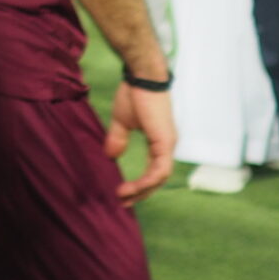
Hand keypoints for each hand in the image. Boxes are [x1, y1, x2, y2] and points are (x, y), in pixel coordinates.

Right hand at [103, 77, 176, 203]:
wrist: (142, 77)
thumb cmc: (134, 93)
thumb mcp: (122, 121)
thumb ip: (118, 139)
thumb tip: (111, 156)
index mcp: (159, 141)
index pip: (153, 170)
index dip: (140, 184)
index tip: (124, 192)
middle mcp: (167, 146)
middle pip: (158, 179)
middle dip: (141, 193)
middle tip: (123, 202)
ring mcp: (168, 145)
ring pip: (160, 178)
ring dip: (143, 190)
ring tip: (124, 196)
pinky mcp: (165, 142)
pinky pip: (160, 170)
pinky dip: (148, 181)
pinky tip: (134, 187)